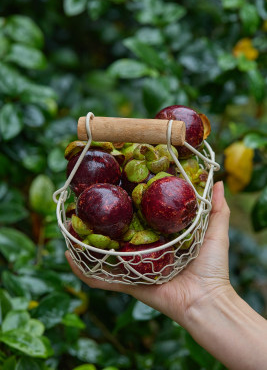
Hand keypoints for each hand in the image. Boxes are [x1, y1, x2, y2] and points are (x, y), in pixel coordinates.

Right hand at [65, 181, 232, 326]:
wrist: (207, 301)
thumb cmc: (212, 268)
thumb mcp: (215, 232)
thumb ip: (216, 208)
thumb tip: (218, 181)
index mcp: (160, 238)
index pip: (140, 218)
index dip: (129, 204)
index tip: (119, 186)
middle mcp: (144, 251)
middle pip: (118, 234)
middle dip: (103, 221)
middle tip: (90, 204)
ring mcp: (134, 267)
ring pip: (104, 254)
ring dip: (86, 243)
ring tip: (71, 226)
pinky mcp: (128, 282)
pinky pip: (102, 278)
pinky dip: (83, 270)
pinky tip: (70, 255)